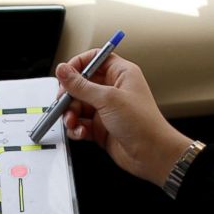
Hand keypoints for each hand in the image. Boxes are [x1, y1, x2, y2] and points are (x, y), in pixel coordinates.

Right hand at [58, 52, 192, 186]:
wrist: (151, 154)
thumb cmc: (142, 123)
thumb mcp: (108, 99)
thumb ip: (81, 85)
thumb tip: (63, 70)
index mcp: (120, 74)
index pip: (94, 59)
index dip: (78, 64)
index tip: (65, 74)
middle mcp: (112, 89)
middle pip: (80, 84)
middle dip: (69, 95)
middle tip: (64, 102)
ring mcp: (105, 109)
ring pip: (77, 106)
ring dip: (71, 114)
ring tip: (72, 122)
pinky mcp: (99, 126)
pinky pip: (79, 123)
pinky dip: (76, 128)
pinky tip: (81, 132)